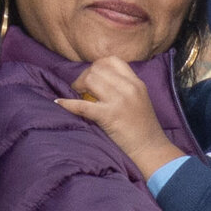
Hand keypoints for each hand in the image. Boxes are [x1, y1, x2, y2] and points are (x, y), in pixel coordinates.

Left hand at [53, 55, 184, 181]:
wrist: (151, 150)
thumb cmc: (144, 128)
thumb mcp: (140, 99)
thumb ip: (124, 87)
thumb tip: (97, 80)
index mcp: (136, 83)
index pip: (112, 60)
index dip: (97, 66)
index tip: (92, 77)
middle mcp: (129, 88)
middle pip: (98, 69)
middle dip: (85, 76)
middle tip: (81, 89)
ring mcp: (119, 102)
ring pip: (90, 80)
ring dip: (78, 86)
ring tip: (77, 95)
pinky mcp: (109, 117)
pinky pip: (82, 106)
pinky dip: (68, 104)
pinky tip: (59, 103)